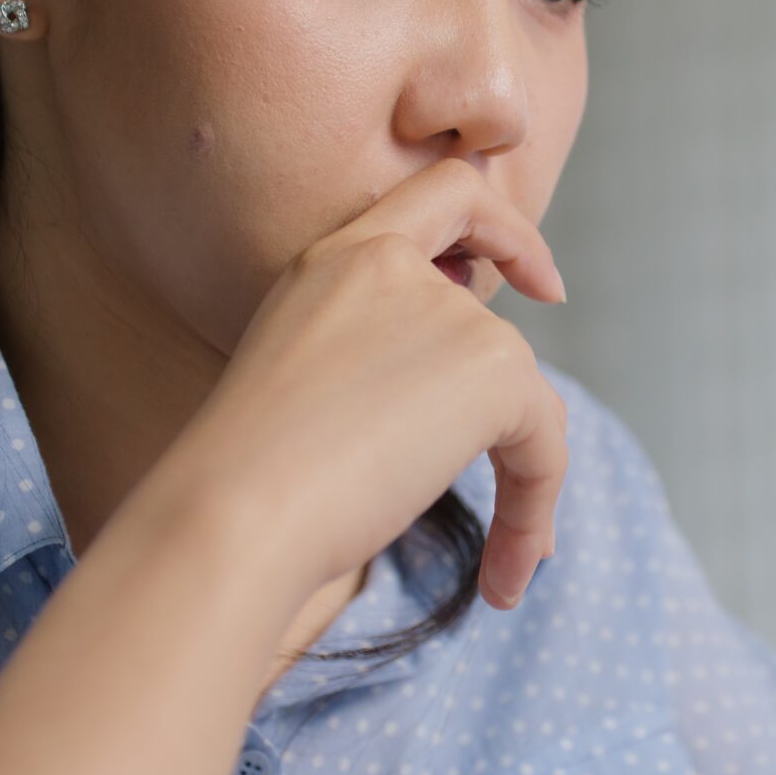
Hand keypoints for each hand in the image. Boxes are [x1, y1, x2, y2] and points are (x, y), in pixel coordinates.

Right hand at [136, 156, 573, 613]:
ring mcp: (446, 311)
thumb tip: (450, 408)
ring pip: (520, 395)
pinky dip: (535, 513)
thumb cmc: (241, 484)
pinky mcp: (492, 367)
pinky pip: (544, 444)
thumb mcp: (301, 388)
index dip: (499, 225)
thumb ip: (370, 361)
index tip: (532, 282)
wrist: (230, 515)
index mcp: (334, 260)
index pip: (441, 193)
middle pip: (491, 300)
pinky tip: (508, 581)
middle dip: (518, 336)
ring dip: (522, 482)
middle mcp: (391, 266)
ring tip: (498, 571)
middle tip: (533, 398)